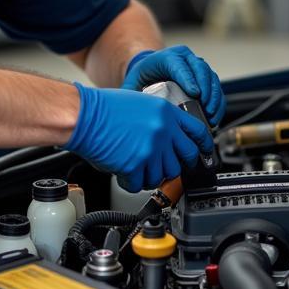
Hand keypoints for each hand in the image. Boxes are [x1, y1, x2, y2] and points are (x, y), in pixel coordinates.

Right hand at [67, 82, 214, 192]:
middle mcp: (163, 131)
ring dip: (151, 175)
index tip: (203, 153)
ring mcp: (151, 149)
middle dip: (176, 165)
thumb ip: (160, 119)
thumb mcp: (140, 103)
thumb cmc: (104, 108)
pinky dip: (131, 182)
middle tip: (165, 166)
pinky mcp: (136, 165)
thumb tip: (170, 138)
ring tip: (137, 167)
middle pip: (185, 158)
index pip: (197, 132)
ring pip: (163, 175)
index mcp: (166, 113)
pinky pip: (141, 184)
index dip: (203, 145)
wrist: (84, 116)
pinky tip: (124, 172)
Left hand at [122, 45, 225, 125]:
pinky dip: (218, 101)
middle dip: (205, 89)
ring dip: (214, 97)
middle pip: (200, 68)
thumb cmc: (143, 77)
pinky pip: (215, 86)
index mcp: (166, 57)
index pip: (179, 65)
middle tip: (205, 108)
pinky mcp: (204, 76)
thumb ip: (129, 94)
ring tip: (211, 116)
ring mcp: (196, 65)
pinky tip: (214, 116)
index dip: (188, 78)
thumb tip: (127, 110)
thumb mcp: (133, 83)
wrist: (151, 70)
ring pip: (211, 77)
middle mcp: (184, 58)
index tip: (194, 93)